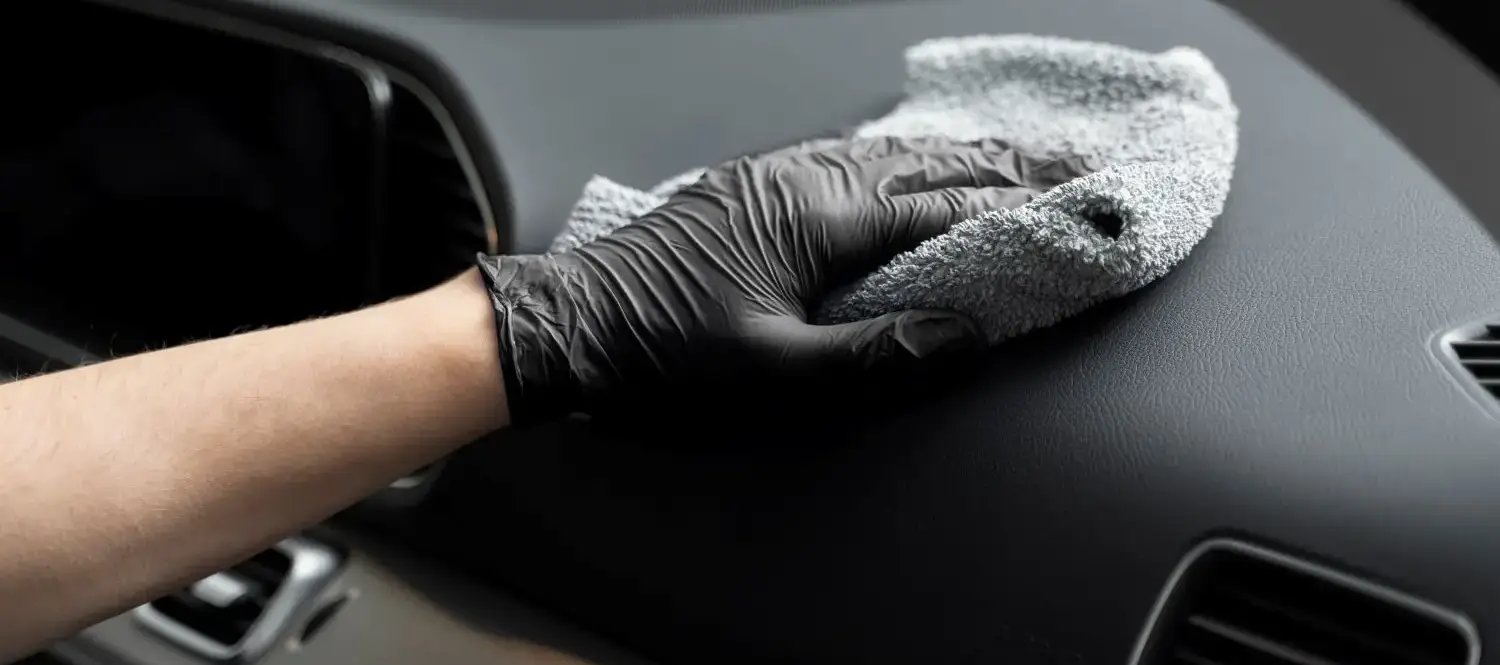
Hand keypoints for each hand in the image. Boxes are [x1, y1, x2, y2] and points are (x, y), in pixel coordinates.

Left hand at [478, 138, 1047, 424]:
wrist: (573, 321)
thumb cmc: (661, 351)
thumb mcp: (771, 371)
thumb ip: (871, 353)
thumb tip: (961, 336)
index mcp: (817, 219)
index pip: (940, 208)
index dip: (1015, 206)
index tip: (1077, 202)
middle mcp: (804, 180)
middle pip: (927, 165)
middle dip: (1006, 167)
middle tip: (1075, 166)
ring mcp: (777, 174)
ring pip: (890, 153)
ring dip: (959, 157)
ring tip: (1017, 159)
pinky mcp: (755, 184)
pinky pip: (850, 156)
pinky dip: (904, 157)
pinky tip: (916, 162)